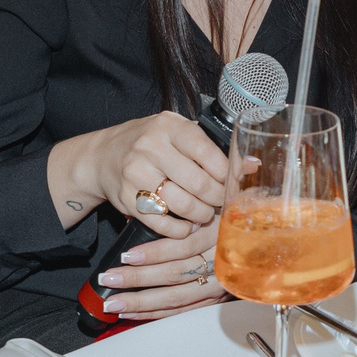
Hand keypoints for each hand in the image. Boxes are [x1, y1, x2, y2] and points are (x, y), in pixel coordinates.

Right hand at [88, 112, 227, 240]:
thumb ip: (212, 149)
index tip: (233, 184)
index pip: (209, 154)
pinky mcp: (126, 198)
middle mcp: (151, 148)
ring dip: (201, 215)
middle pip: (199, 184)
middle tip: (221, 203)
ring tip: (205, 214)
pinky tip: (186, 224)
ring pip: (183, 205)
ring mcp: (136, 173)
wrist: (103, 156)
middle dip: (216, 199)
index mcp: (169, 127)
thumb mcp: (178, 134)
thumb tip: (253, 166)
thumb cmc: (150, 144)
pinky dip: (179, 229)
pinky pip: (162, 222)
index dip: (227, 175)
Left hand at [99, 214, 228, 319]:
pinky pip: (183, 310)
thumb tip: (146, 215)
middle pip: (175, 274)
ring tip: (114, 302)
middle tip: (110, 279)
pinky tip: (133, 313)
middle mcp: (221, 263)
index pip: (183, 247)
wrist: (266, 240)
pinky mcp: (216, 299)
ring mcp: (219, 285)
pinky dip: (156, 313)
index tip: (126, 254)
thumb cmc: (236, 218)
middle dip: (138, 278)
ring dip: (141, 301)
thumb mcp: (217, 205)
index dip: (153, 252)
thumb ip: (188, 212)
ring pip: (176, 297)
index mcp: (221, 235)